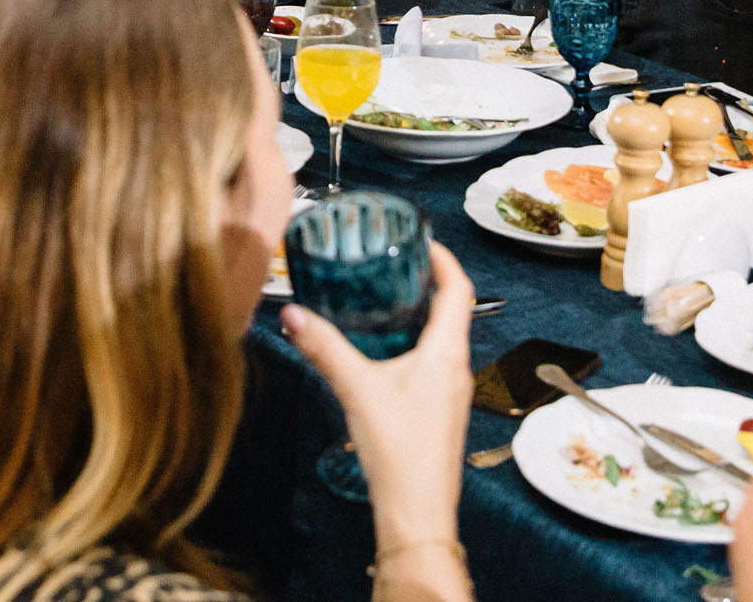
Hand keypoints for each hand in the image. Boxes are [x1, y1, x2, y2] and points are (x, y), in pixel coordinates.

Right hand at [282, 242, 474, 547]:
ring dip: (419, 315)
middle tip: (392, 262)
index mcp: (447, 354)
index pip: (459, 289)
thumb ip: (325, 349)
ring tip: (384, 298)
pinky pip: (434, 363)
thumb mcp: (357, 390)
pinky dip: (413, 344)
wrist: (418, 514)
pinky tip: (383, 351)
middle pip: (452, 310)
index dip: (444, 259)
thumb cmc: (400, 453)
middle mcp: (457, 369)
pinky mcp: (441, 412)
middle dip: (425, 282)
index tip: (421, 239)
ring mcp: (452, 392)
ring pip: (442, 338)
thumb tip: (293, 315)